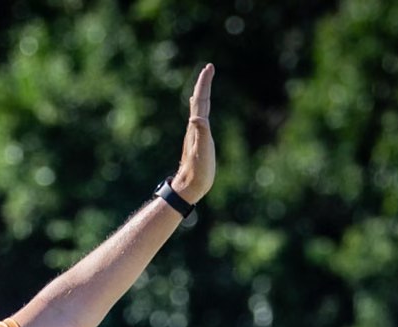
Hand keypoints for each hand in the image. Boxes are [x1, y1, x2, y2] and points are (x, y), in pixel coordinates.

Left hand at [171, 64, 215, 204]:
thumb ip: (200, 134)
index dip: (205, 84)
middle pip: (199, 101)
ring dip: (202, 95)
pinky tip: (199, 112)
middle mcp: (194, 128)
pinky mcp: (197, 142)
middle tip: (209, 69)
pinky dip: (201, 111)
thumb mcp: (201, 153)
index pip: (201, 100)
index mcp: (196, 127)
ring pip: (198, 109)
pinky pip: (200, 120)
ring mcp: (195, 135)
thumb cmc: (197, 172)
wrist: (188, 188)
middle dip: (204, 84)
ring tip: (204, 84)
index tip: (209, 68)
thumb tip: (196, 117)